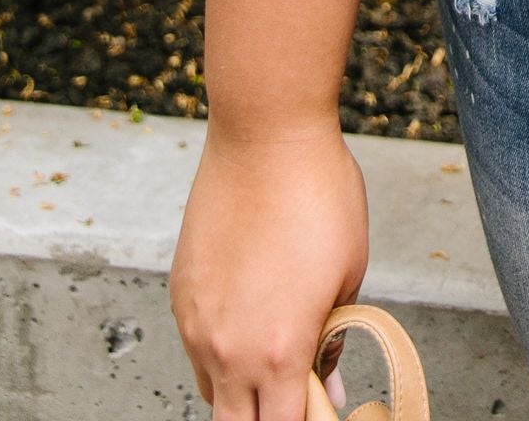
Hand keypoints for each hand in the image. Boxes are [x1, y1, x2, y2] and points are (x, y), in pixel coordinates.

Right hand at [172, 118, 367, 418]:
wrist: (265, 134)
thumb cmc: (317, 193)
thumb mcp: (348, 273)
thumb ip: (332, 342)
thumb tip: (325, 387)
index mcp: (278, 351)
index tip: (316, 410)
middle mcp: (229, 349)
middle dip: (264, 419)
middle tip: (292, 396)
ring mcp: (197, 324)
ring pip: (211, 393)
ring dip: (239, 393)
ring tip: (272, 363)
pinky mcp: (180, 295)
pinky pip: (196, 350)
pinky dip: (219, 355)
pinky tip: (246, 325)